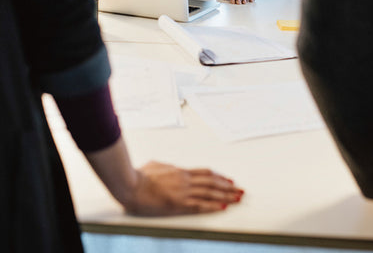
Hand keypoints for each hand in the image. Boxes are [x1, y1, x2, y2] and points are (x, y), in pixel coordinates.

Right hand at [124, 161, 243, 215]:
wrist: (132, 184)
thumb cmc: (140, 175)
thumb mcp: (156, 165)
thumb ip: (166, 166)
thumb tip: (169, 167)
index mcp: (180, 171)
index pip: (206, 173)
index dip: (219, 177)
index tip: (229, 180)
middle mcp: (185, 180)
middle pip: (212, 182)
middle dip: (228, 187)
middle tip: (240, 190)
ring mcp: (183, 192)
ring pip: (210, 193)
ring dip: (226, 196)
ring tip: (238, 198)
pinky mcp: (178, 204)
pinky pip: (200, 205)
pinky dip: (213, 206)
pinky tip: (223, 207)